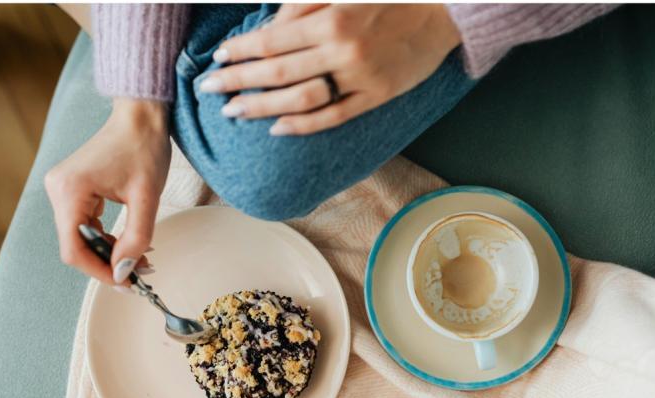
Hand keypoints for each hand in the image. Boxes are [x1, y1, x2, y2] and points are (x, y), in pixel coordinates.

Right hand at [45, 98, 170, 286]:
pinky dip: (107, 238)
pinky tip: (130, 243)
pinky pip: (85, 225)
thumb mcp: (146, 198)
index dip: (99, 272)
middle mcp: (57, 190)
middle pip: (75, 246)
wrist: (141, 116)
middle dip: (108, 264)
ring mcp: (62, 190)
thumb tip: (124, 272)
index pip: (74, 249)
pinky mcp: (73, 190)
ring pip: (80, 238)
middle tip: (141, 274)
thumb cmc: (144, 149)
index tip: (127, 284)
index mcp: (69, 190)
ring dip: (109, 253)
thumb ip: (135, 238)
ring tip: (142, 258)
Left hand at [200, 4, 460, 135]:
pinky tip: (276, 129)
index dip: (240, 51)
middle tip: (209, 89)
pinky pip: (333, 117)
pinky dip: (303, 125)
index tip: (217, 59)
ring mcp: (360, 79)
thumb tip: (269, 27)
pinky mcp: (376, 98)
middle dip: (238, 80)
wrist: (446, 10)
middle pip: (277, 72)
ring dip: (262, 106)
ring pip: (300, 99)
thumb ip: (304, 4)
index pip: (272, 41)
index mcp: (331, 19)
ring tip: (234, 112)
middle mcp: (342, 51)